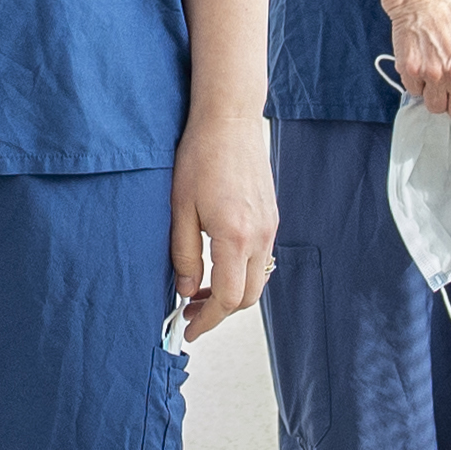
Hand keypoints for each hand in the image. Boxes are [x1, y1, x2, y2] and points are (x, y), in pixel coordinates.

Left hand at [165, 109, 276, 341]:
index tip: (187, 330)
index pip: (228, 299)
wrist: (230, 119)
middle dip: (219, 312)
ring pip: (257, 279)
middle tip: (188, 313)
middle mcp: (260, 236)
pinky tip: (217, 265)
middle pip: (248, 297)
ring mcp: (270, 227)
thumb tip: (186, 291)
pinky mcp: (271, 217)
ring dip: (231, 293)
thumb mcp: (180, 208)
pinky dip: (241, 273)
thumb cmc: (200, 156)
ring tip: (198, 291)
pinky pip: (260, 259)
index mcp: (235, 237)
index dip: (207, 321)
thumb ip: (184, 254)